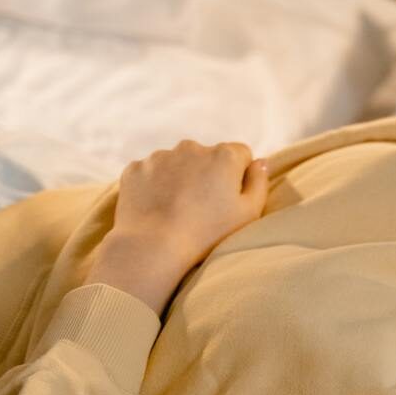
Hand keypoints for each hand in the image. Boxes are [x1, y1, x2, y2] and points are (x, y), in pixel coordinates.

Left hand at [113, 139, 269, 269]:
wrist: (153, 247)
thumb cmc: (207, 233)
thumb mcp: (249, 213)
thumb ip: (259, 182)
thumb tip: (259, 162)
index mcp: (224, 155)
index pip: (241, 154)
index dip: (238, 176)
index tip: (229, 198)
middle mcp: (192, 147)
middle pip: (207, 156)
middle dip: (207, 173)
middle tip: (202, 207)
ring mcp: (160, 156)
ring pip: (177, 162)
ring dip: (180, 178)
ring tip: (177, 210)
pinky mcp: (136, 168)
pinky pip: (150, 172)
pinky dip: (154, 185)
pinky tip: (157, 208)